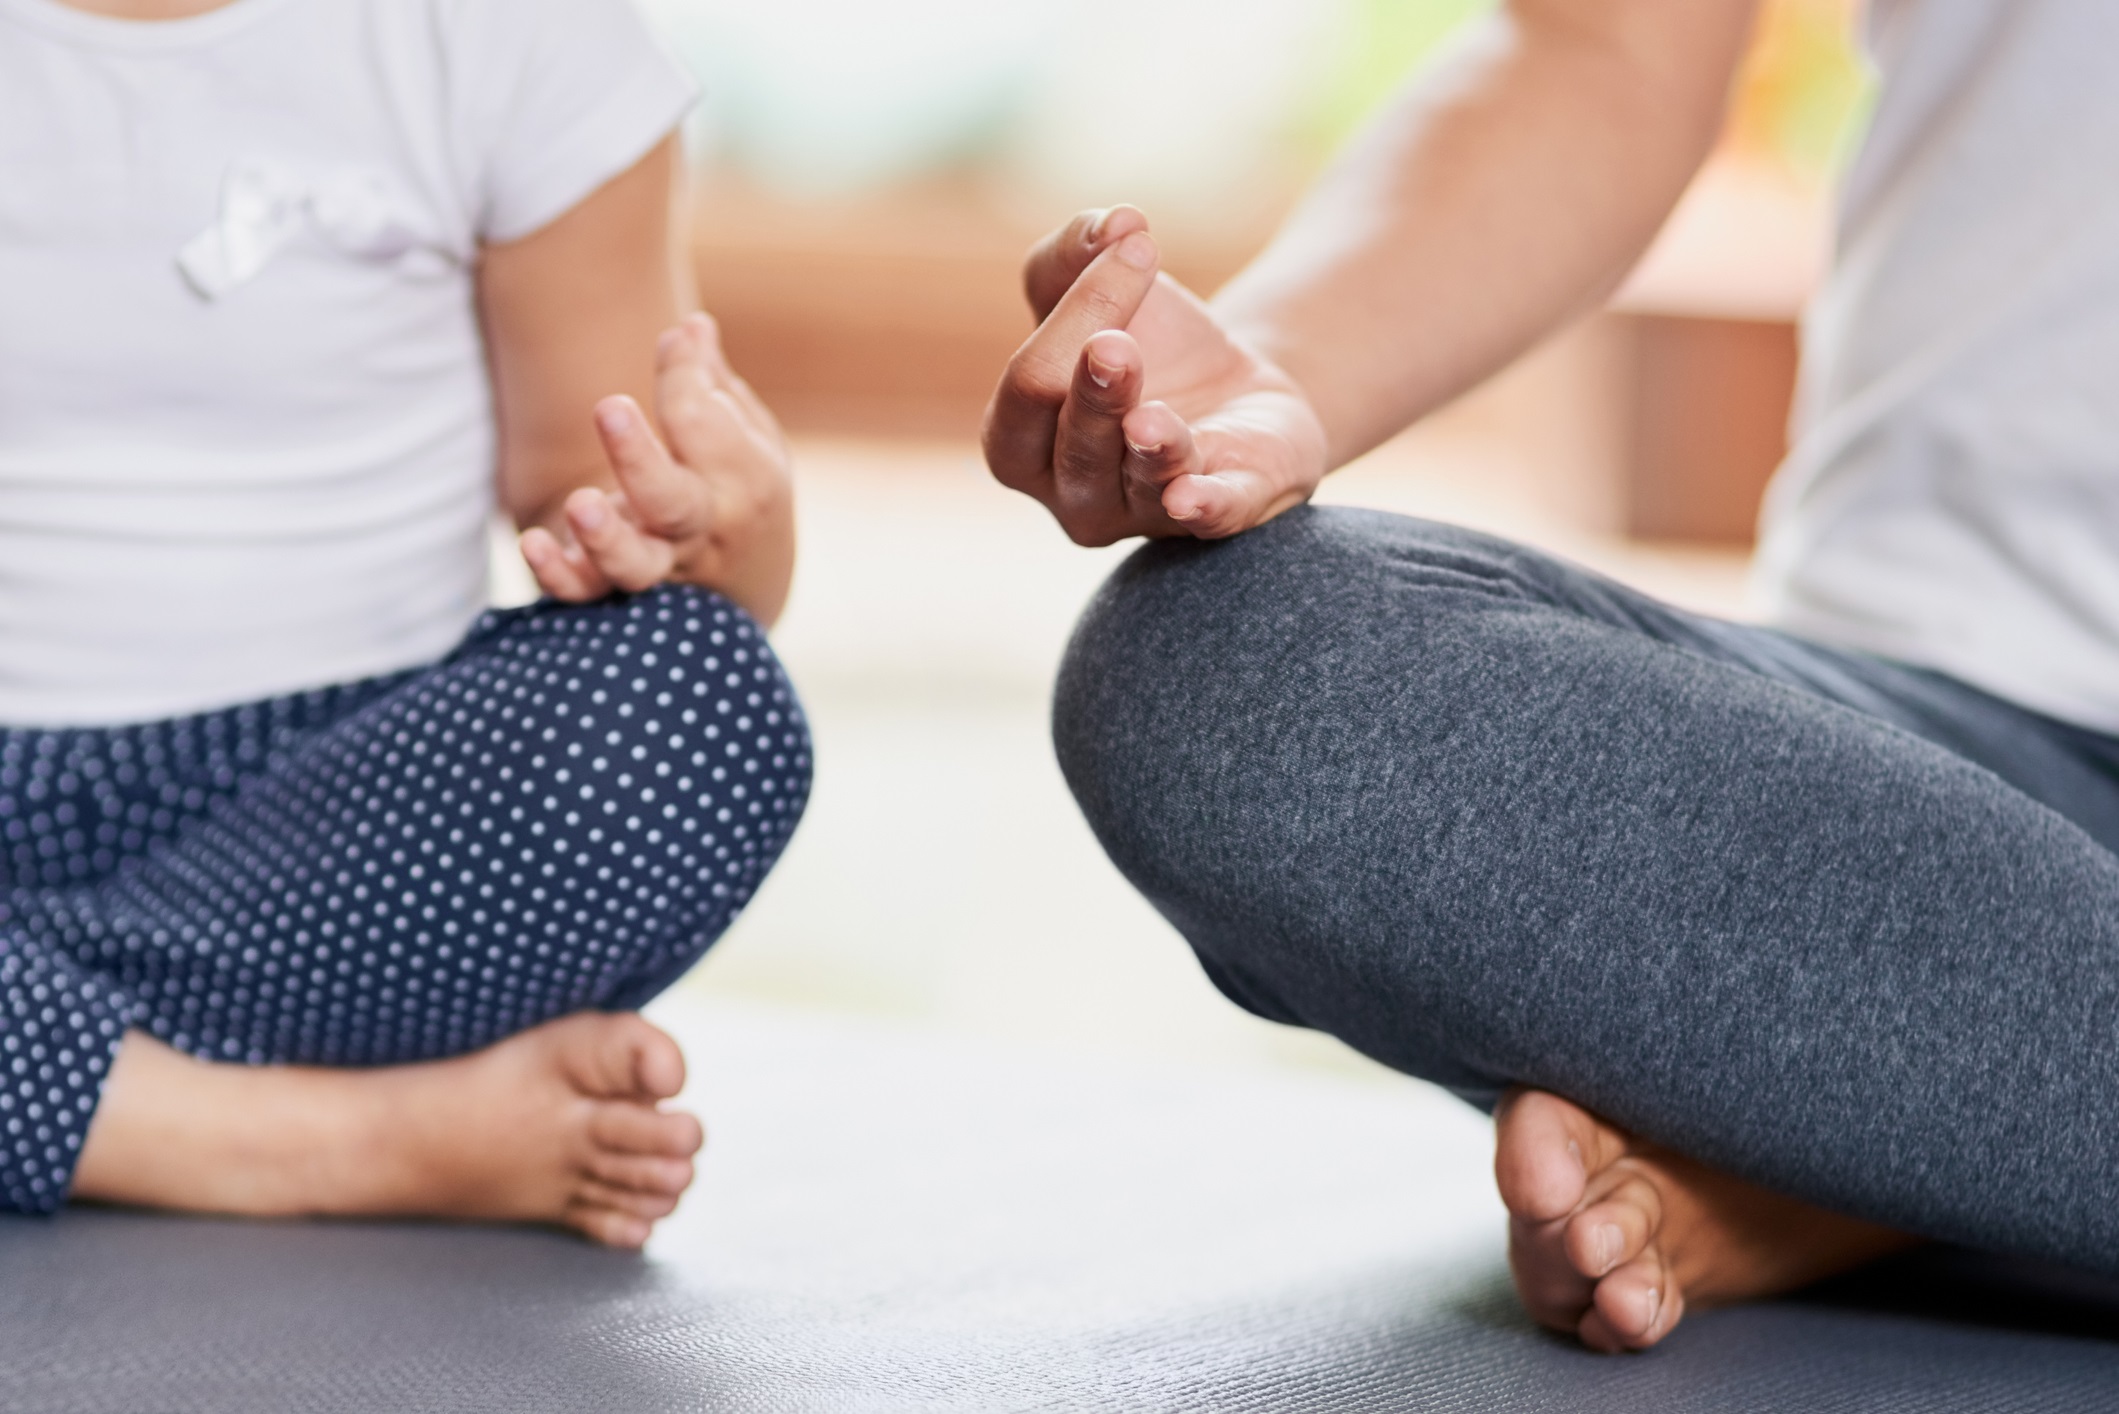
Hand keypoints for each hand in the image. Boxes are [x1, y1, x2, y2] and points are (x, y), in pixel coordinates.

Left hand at [520, 313, 796, 625]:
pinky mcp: (615, 589)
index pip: (700, 418)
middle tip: (610, 407)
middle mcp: (701, 528)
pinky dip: (556, 575)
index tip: (676, 342)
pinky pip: (585, 594)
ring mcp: (659, 563)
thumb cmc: (743, 488)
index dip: (681, 370)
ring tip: (580, 504)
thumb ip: (713, 385)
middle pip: (671, 499)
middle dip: (638, 456)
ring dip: (604, 537)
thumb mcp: (749, 437)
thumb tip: (690, 327)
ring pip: (633, 564)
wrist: (752, 587)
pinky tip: (532, 541)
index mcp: (741, 481)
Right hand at [982, 206, 1328, 545]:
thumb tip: (1116, 222)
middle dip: (1095, 391)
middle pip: (1074, 443)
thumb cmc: (1146, 348)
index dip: (1076, 313)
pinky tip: (1189, 498)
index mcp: (1022, 440)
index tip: (1139, 245)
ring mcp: (1147, 512)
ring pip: (1141, 483)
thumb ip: (1074, 251)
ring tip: (1150, 416)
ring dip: (1148, 445)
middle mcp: (1074, 492)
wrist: (1236, 389)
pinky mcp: (1223, 513)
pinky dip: (1200, 507)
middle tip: (1116, 344)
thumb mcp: (1098, 291)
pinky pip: (1211, 520)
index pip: (1030, 384)